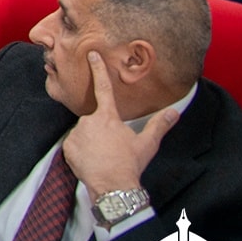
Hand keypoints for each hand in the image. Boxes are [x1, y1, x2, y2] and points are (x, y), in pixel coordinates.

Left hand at [61, 51, 175, 197]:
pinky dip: (81, 152)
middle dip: (102, 132)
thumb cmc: (130, 163)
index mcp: (108, 117)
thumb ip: (159, 125)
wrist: (113, 186)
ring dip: (92, 142)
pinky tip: (92, 161)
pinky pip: (74, 146)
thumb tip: (174, 112)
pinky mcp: (67, 147)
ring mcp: (76, 134)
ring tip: (103, 157)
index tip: (91, 54)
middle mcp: (88, 121)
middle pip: (95, 121)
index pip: (103, 88)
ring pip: (84, 134)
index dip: (98, 69)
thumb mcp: (147, 144)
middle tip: (112, 149)